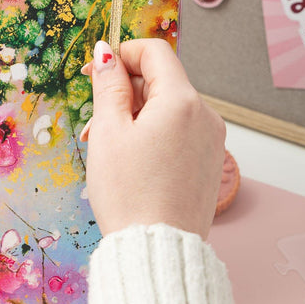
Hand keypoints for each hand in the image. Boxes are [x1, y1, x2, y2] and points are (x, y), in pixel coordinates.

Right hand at [80, 39, 225, 239]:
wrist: (158, 251)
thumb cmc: (130, 193)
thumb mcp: (109, 131)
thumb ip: (109, 84)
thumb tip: (106, 52)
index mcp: (182, 101)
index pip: (153, 51)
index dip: (120, 54)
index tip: (93, 72)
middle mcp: (205, 115)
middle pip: (159, 80)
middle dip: (123, 93)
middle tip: (93, 124)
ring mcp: (211, 140)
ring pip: (166, 108)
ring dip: (134, 116)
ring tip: (107, 148)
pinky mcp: (209, 161)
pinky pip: (178, 131)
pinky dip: (152, 134)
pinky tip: (131, 161)